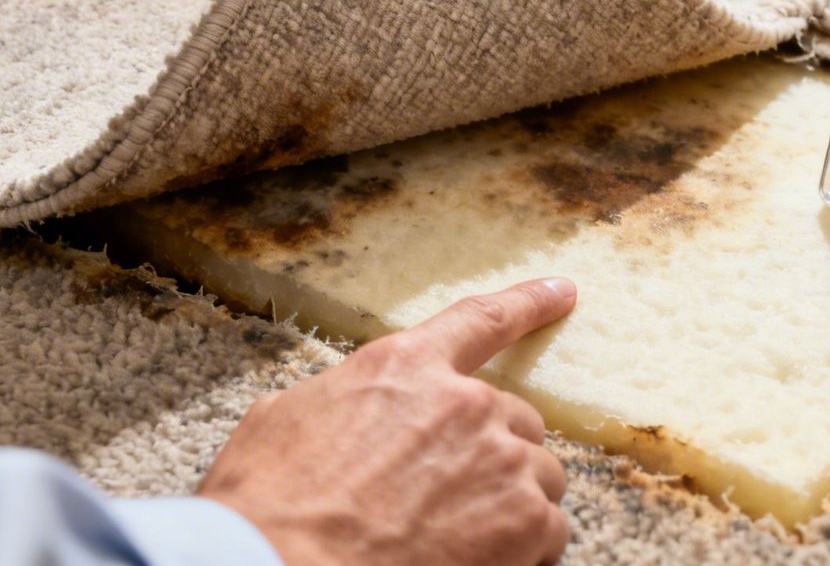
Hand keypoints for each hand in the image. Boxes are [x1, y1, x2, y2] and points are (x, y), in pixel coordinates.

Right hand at [198, 278, 577, 565]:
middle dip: (490, 453)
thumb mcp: (284, 419)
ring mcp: (501, 462)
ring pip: (539, 475)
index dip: (527, 302)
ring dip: (510, 501)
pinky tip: (479, 562)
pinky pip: (552, 530)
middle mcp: (466, 404)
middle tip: (447, 495)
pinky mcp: (526, 522)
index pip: (480, 320)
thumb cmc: (268, 507)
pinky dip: (526, 551)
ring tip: (456, 536)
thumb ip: (343, 400)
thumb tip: (350, 412)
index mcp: (404, 366)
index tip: (561, 291)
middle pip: (515, 418)